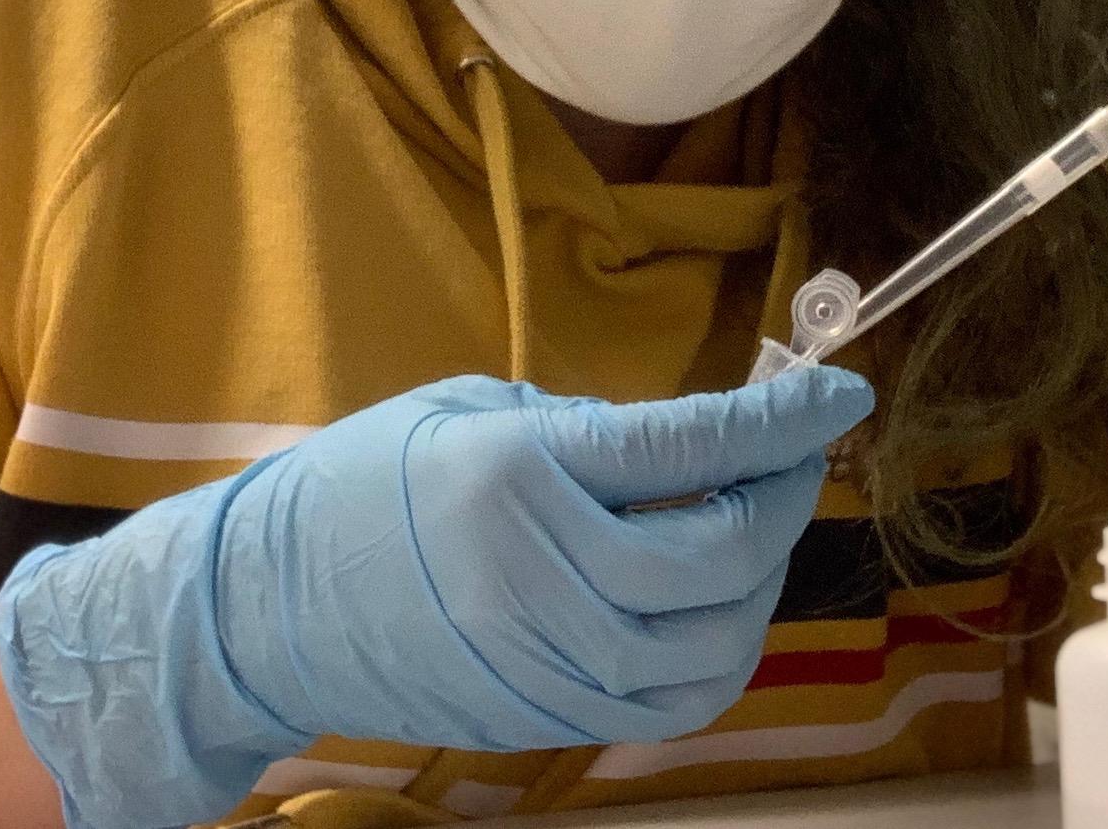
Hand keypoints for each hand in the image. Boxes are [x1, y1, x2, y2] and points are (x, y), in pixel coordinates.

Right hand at [0, 365, 873, 828]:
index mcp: (523, 470)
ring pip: (719, 641)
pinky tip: (716, 604)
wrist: (268, 608)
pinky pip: (677, 700)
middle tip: (796, 455)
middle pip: (723, 551)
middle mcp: (546, 572)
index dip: (783, 418)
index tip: (839, 392)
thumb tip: (702, 445)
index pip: (692, 446)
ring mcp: (550, 659)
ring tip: (753, 527)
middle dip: (784, 497)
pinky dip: (723, 651)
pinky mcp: (550, 716)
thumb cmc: (363, 482)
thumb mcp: (473, 412)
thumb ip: (590, 430)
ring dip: (763, 580)